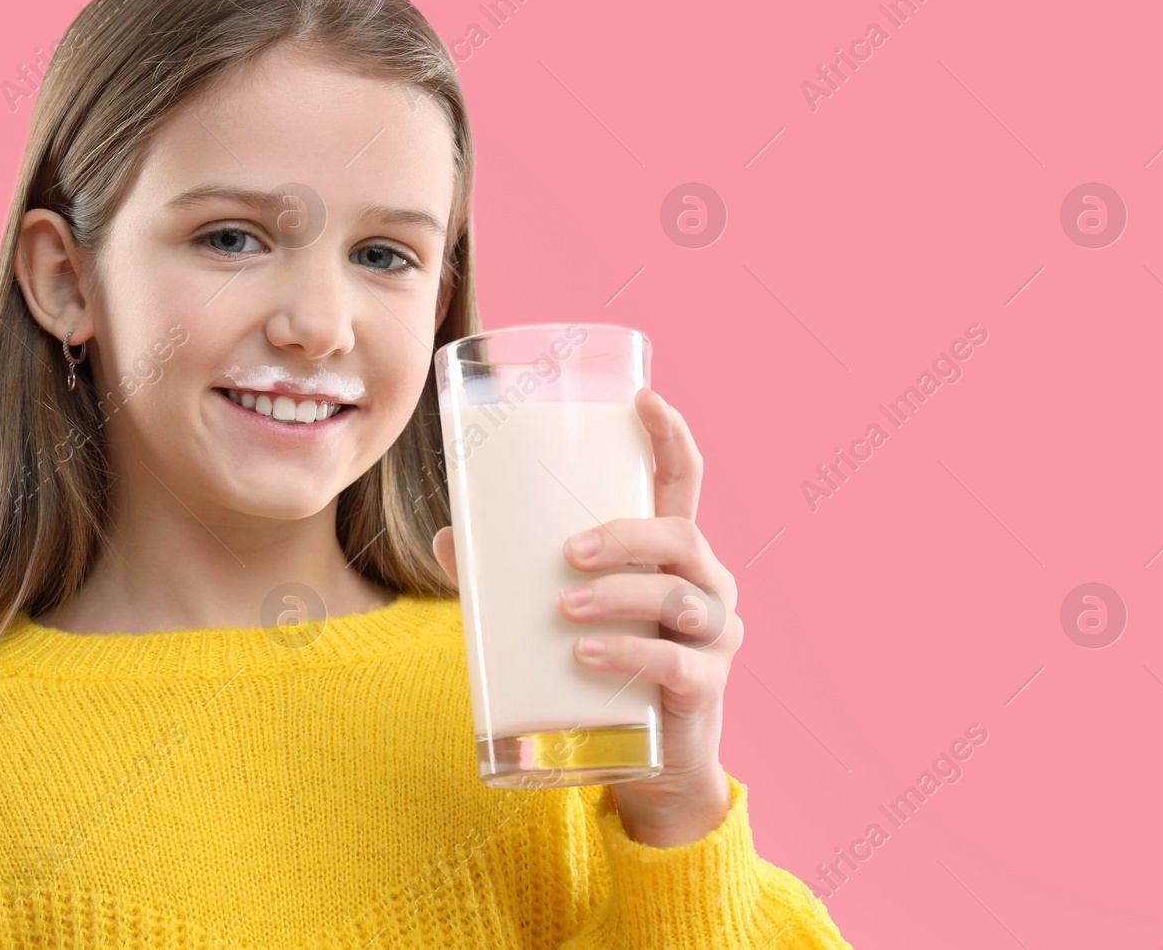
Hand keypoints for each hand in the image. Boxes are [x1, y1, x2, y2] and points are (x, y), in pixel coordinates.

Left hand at [432, 387, 742, 847]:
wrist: (647, 764)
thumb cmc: (603, 668)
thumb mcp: (559, 614)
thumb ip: (509, 576)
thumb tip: (447, 535)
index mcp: (674, 552)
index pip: (684, 480)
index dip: (670, 436)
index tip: (643, 398)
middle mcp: (707, 582)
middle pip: (682, 535)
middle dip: (626, 535)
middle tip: (567, 553)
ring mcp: (715, 634)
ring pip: (680, 596)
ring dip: (620, 595)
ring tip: (565, 610)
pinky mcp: (706, 685)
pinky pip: (675, 661)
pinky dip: (628, 653)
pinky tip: (586, 655)